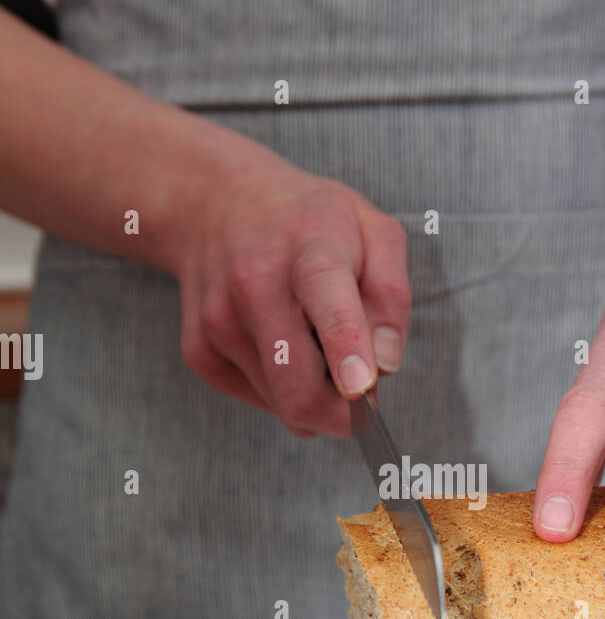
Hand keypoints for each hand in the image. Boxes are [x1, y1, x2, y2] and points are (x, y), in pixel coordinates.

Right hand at [175, 137, 410, 437]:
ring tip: (312, 342)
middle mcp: (254, 284)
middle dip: (341, 413)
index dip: (345, 346)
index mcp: (308, 247)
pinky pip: (260, 402)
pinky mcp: (199, 352)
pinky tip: (281, 345)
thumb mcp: (372, 232)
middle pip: (296, 384)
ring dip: (314, 393)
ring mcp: (219, 322)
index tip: (360, 386)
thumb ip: (391, 296)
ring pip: (283, 404)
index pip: (324, 296)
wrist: (215, 204)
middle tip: (361, 392)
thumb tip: (386, 364)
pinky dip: (283, 389)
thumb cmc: (309, 223)